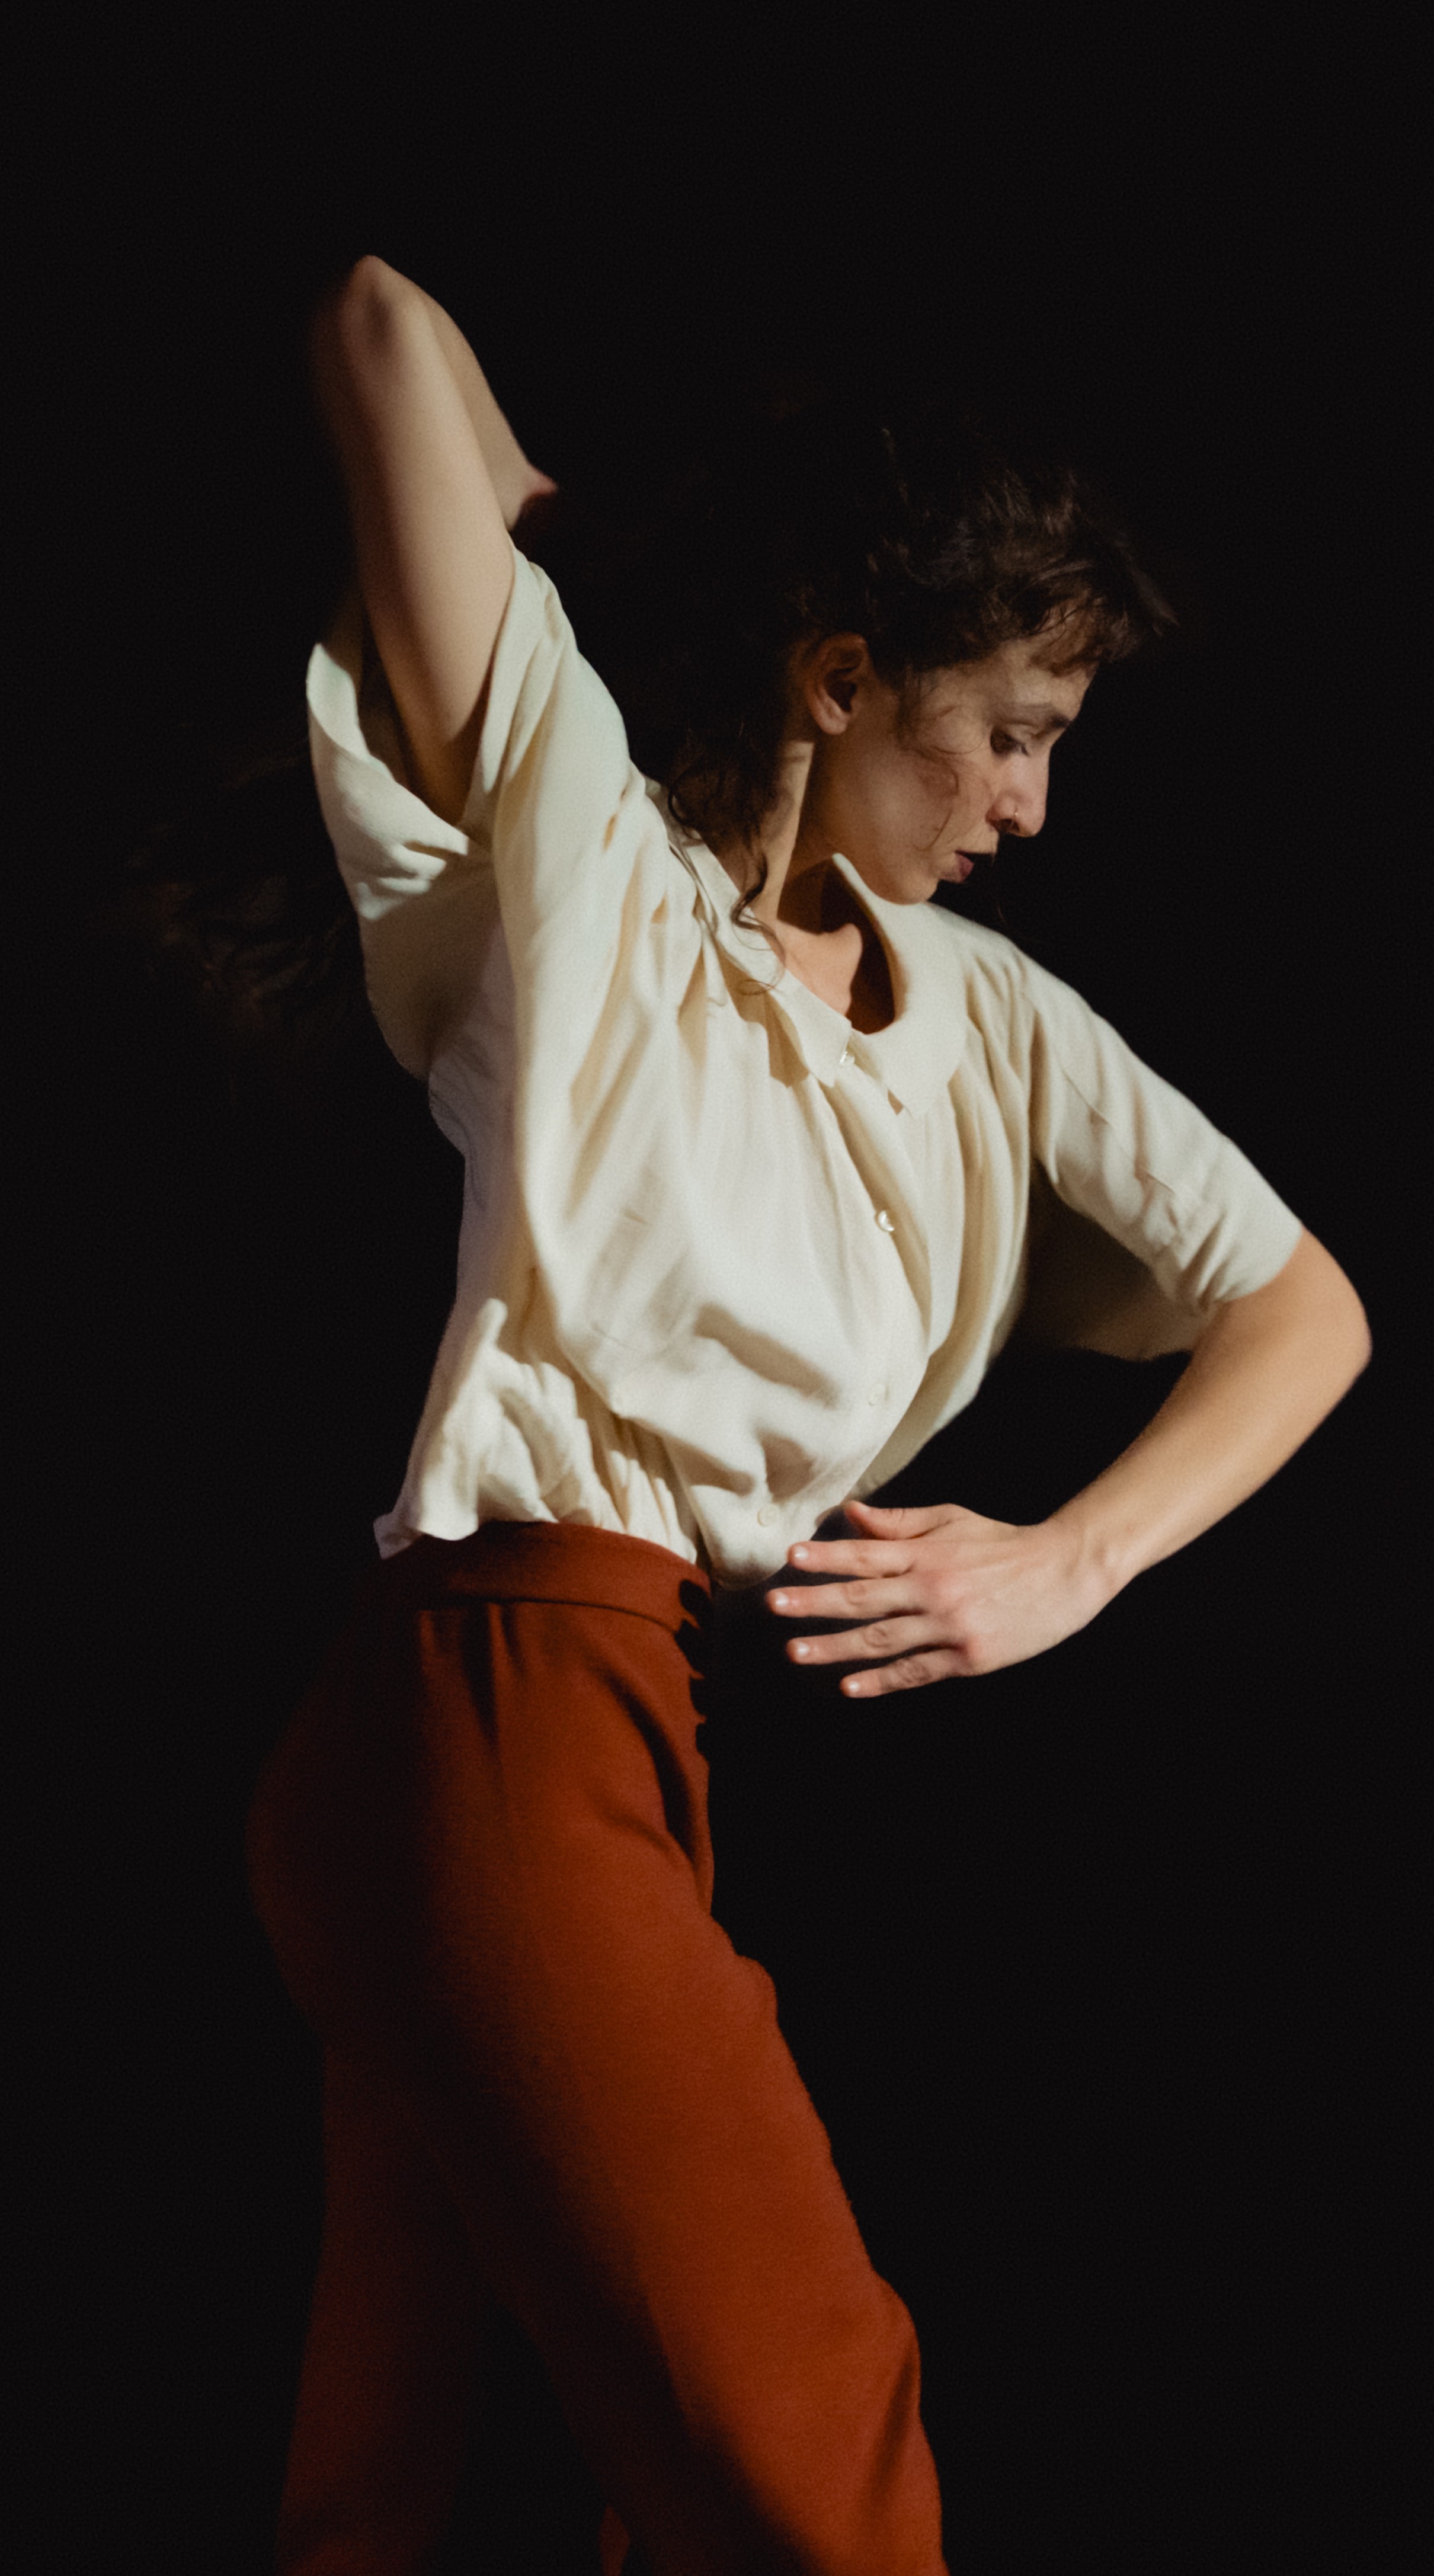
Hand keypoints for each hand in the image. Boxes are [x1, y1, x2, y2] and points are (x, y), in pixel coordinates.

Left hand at [766, 1498, 1112, 1695]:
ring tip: (795, 1650)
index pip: (867, 1554)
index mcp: (928, 1553)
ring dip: (835, 1646)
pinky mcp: (967, 1658)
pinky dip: (881, 1680)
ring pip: (881, 1639)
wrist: (1066, 1573)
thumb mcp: (953, 1521)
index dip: (827, 1556)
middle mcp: (934, 1588)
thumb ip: (900, 1523)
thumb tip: (851, 1514)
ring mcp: (950, 1626)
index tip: (791, 1557)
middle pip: (863, 1597)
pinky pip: (915, 1671)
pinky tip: (850, 1686)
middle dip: (815, 1601)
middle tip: (775, 1605)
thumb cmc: (1003, 1544)